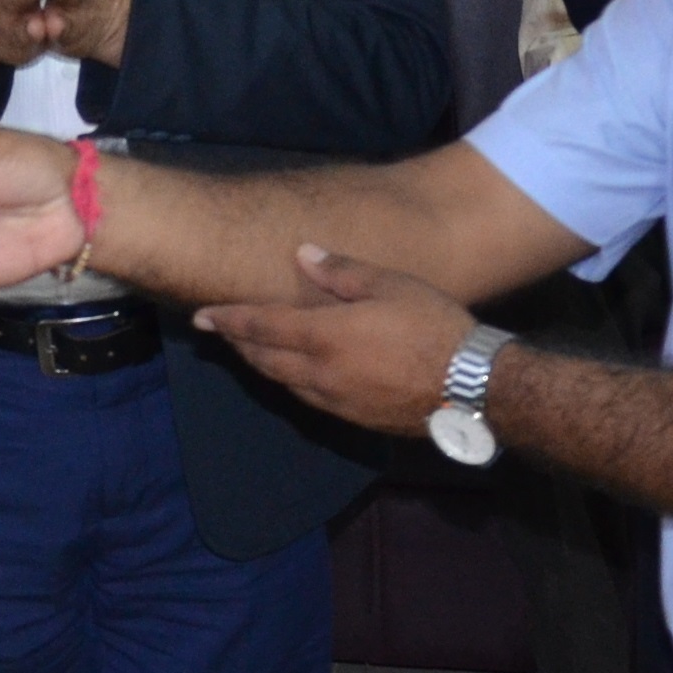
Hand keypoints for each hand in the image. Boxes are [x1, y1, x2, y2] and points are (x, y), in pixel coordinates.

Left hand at [195, 244, 472, 435]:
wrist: (472, 387)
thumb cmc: (433, 326)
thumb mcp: (390, 285)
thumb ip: (341, 272)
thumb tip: (302, 253)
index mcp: (324, 336)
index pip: (260, 326)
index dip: (227, 320)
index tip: (200, 316)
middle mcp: (319, 373)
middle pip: (264, 359)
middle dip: (239, 343)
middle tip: (219, 331)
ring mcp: (335, 402)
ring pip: (283, 383)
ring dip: (262, 364)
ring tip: (250, 349)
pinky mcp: (353, 419)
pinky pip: (308, 398)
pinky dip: (290, 382)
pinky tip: (293, 374)